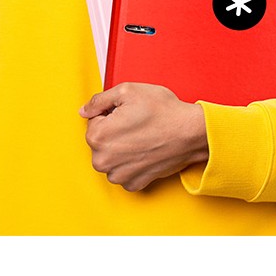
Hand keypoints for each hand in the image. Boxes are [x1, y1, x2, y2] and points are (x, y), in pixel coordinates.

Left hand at [78, 82, 208, 191]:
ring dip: (121, 149)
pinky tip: (145, 152)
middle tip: (136, 124)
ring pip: (110, 158)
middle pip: (100, 141)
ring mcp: (118, 175)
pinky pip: (124, 172)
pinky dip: (132, 163)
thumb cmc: (163, 111)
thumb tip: (84, 110)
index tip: (127, 114)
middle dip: (113, 132)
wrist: (190, 132)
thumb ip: (98, 100)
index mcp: (97, 136)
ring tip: (142, 138)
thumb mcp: (127, 91)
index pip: (93, 120)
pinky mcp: (134, 183)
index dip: (111, 114)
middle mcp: (103, 160)